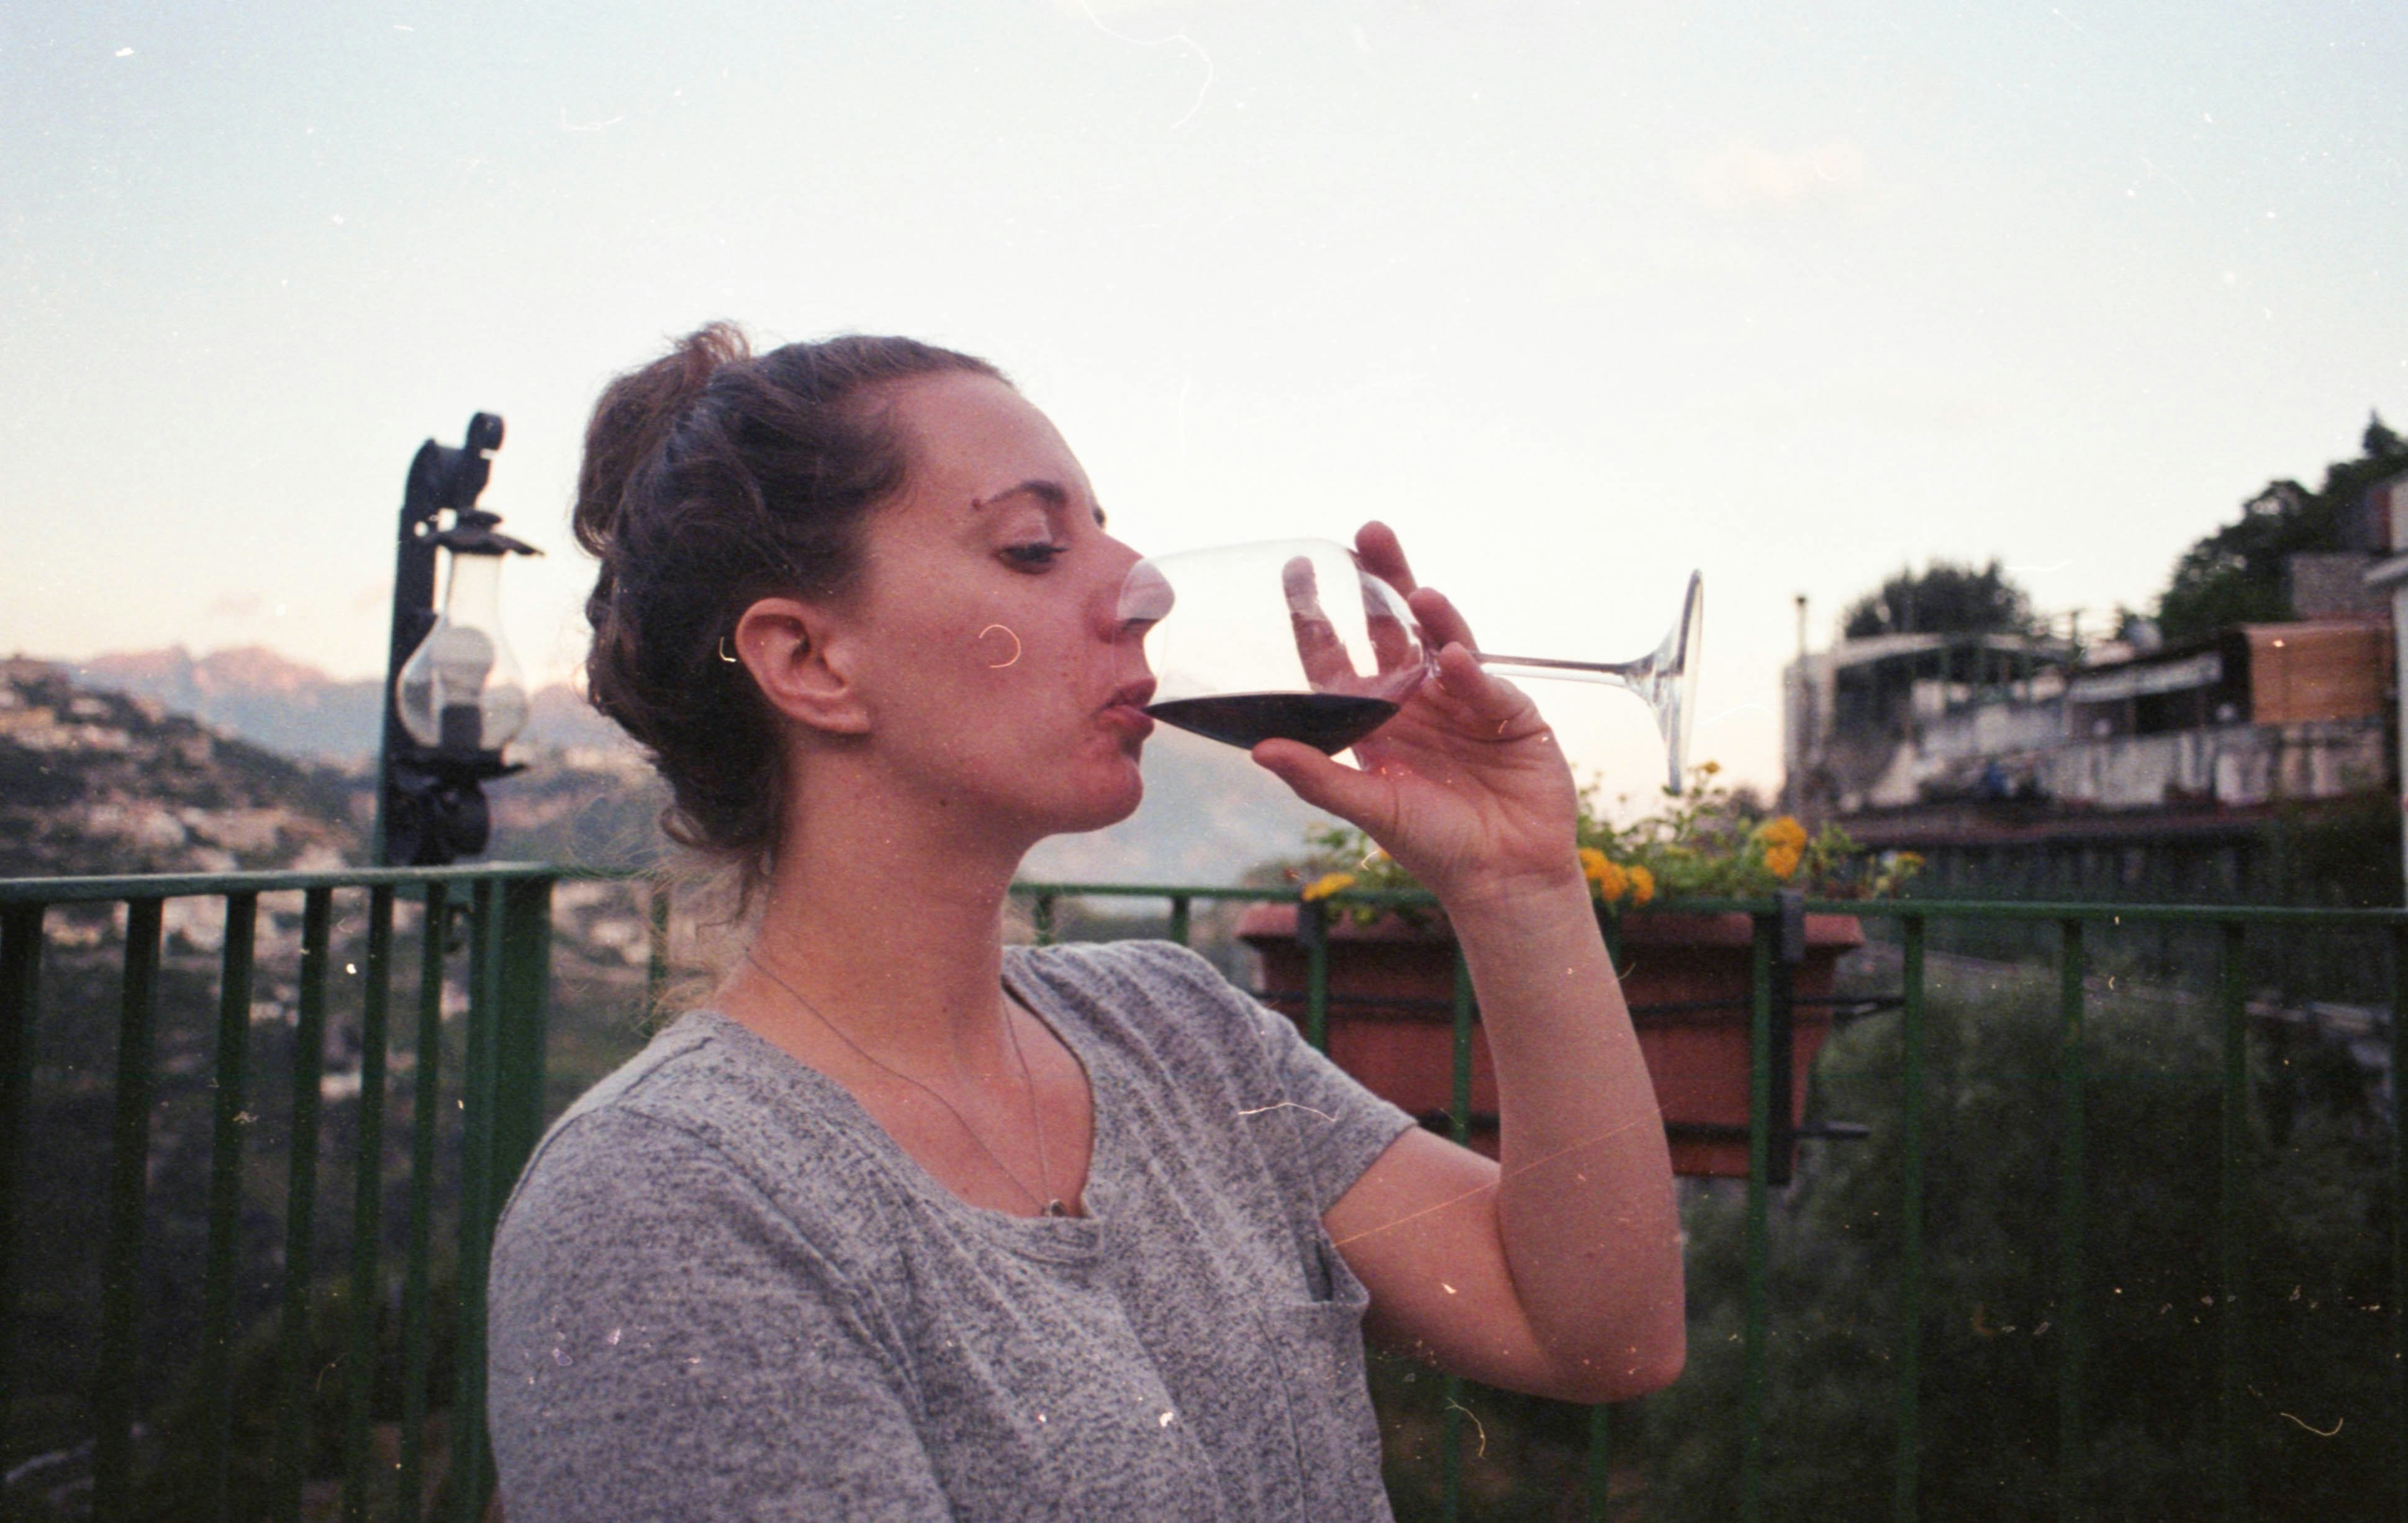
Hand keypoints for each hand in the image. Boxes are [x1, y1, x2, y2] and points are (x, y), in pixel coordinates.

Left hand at [1251, 522, 1583, 907]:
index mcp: (1379, 717)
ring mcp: (1469, 703)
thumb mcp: (1369, 808)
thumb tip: (1258, 748)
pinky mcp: (1514, 717)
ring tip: (1416, 593)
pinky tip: (1457, 660)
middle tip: (1370, 533)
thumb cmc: (1434, 846)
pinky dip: (1474, 675)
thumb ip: (1319, 776)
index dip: (1322, 614)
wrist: (1503, 880)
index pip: (1343, 654)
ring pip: (1448, 643)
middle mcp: (1421, 700)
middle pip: (1398, 628)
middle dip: (1386, 580)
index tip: (1299, 568)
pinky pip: (1489, 688)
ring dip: (1433, 616)